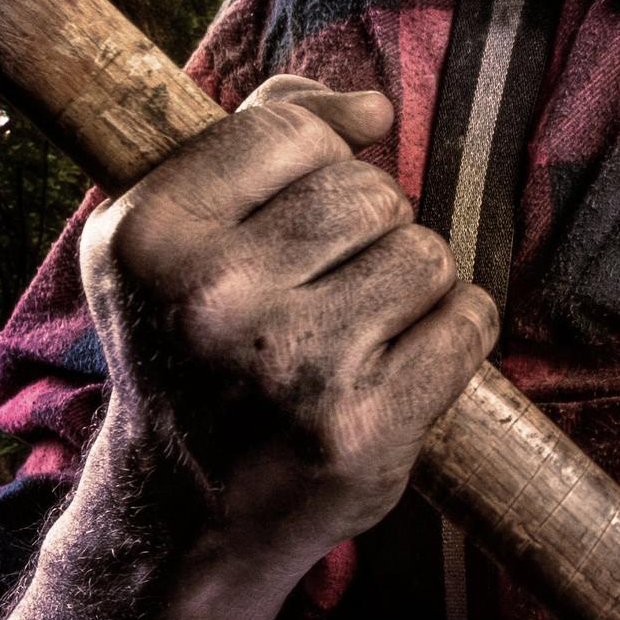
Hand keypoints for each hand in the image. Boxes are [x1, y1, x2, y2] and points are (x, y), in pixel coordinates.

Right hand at [75, 75, 496, 574]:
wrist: (187, 511)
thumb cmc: (192, 347)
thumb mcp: (175, 229)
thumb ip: (260, 134)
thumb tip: (369, 107)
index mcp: (150, 232)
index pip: (293, 131)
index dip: (313, 168)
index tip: (283, 227)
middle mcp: (213, 297)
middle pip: (371, 193)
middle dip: (364, 234)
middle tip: (313, 299)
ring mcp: (291, 365)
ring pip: (426, 254)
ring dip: (409, 288)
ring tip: (348, 337)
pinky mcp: (364, 426)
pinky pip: (469, 321)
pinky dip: (451, 339)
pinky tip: (391, 372)